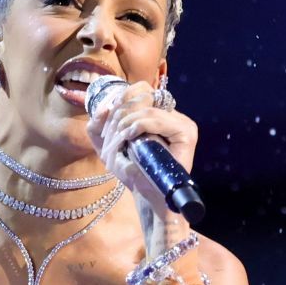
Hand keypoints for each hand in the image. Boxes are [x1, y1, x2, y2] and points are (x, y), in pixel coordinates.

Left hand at [85, 80, 197, 222]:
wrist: (147, 195)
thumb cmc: (132, 171)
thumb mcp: (107, 145)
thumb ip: (99, 125)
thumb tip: (103, 107)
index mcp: (157, 112)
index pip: (139, 89)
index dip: (120, 99)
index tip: (108, 120)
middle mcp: (171, 113)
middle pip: (141, 95)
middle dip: (119, 114)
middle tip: (111, 136)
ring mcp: (181, 122)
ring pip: (146, 107)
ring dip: (125, 123)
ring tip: (119, 141)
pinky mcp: (186, 133)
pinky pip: (156, 119)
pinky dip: (138, 126)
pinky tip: (129, 138)